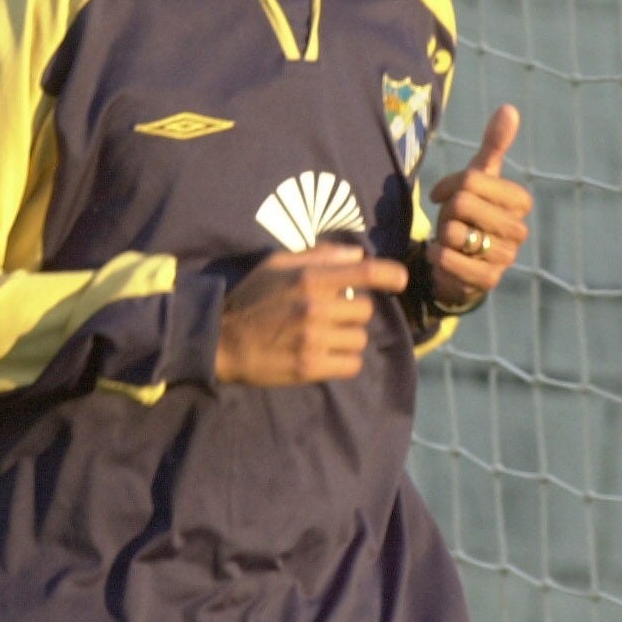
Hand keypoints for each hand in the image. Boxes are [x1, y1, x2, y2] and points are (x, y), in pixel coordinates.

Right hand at [215, 243, 408, 385]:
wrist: (222, 340)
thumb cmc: (250, 298)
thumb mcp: (276, 265)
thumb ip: (317, 257)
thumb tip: (356, 254)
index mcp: (309, 278)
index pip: (365, 272)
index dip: (390, 274)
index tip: (399, 280)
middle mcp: (316, 307)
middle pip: (365, 310)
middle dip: (352, 312)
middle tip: (330, 315)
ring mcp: (314, 339)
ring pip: (360, 338)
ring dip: (348, 338)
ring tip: (325, 337)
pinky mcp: (310, 367)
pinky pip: (352, 364)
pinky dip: (344, 361)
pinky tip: (326, 356)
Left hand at [425, 103, 533, 307]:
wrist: (459, 261)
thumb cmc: (469, 213)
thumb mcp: (478, 178)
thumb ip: (493, 145)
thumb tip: (509, 108)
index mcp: (519, 200)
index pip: (471, 179)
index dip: (448, 186)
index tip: (442, 195)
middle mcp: (519, 229)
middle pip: (462, 204)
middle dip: (446, 212)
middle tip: (450, 221)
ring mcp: (505, 257)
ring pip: (454, 231)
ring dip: (442, 235)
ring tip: (451, 240)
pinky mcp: (487, 280)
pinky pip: (450, 259)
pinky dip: (437, 256)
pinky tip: (442, 256)